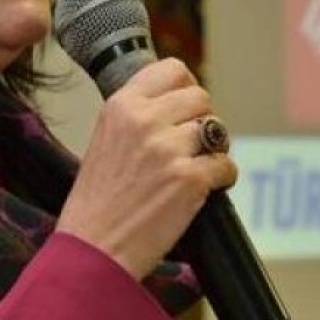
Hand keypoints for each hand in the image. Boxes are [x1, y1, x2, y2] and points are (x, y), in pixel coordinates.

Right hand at [55, 58, 237, 279]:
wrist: (93, 249)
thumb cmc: (97, 203)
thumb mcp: (105, 139)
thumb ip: (137, 116)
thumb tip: (178, 103)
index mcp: (121, 106)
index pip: (172, 70)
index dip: (186, 88)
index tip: (185, 108)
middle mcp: (144, 121)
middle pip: (201, 97)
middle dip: (202, 121)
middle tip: (191, 146)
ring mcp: (168, 149)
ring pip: (217, 130)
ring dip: (213, 150)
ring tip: (196, 168)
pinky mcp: (189, 179)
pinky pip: (226, 165)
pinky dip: (222, 178)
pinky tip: (204, 189)